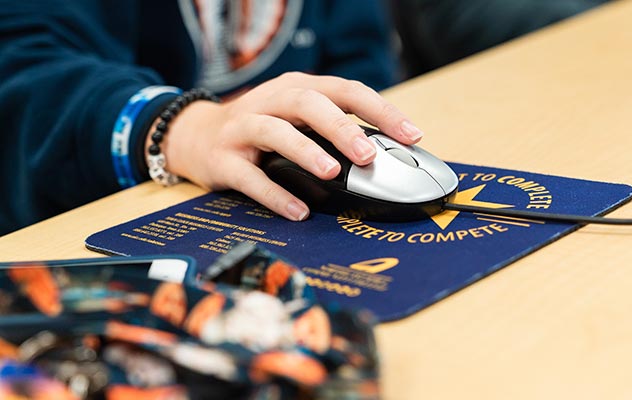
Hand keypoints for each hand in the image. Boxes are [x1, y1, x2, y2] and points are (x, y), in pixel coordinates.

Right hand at [153, 72, 423, 220]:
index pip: (346, 91)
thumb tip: (387, 157)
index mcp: (298, 88)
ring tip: (332, 173)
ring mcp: (243, 128)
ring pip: (274, 131)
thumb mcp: (298, 119)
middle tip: (367, 154)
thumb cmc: (261, 129)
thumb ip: (334, 130)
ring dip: (306, 151)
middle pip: (308, 104)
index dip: (381, 110)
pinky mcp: (223, 159)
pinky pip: (250, 177)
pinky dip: (275, 194)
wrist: (194, 136)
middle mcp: (271, 101)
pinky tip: (298, 211)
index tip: (412, 135)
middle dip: (341, 127)